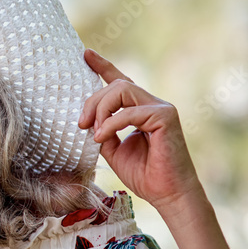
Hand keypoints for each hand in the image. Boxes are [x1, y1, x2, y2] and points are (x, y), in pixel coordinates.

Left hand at [77, 49, 206, 214]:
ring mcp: (161, 108)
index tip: (85, 53)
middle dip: (92, 102)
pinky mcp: (166, 116)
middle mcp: (152, 104)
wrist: (167, 194)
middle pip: (114, 85)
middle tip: (81, 124)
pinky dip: (110, 123)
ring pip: (121, 90)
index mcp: (139, 110)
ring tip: (93, 133)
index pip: (120, 81)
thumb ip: (101, 129)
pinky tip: (101, 137)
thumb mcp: (112, 148)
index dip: (102, 66)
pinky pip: (129, 112)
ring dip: (100, 110)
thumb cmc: (143, 174)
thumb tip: (86, 119)